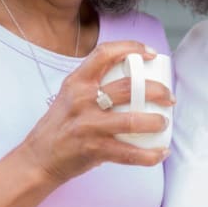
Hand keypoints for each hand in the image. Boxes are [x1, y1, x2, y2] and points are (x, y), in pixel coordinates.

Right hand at [18, 40, 173, 183]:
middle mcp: (82, 100)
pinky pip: (129, 153)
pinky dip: (149, 155)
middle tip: (168, 97)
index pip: (105, 53)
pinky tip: (160, 153)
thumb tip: (134, 79)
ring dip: (155, 121)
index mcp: (77, 81)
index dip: (131, 48)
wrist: (39, 158)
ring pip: (132, 119)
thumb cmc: (60, 126)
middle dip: (156, 90)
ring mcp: (88, 125)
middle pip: (127, 86)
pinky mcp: (94, 149)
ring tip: (163, 122)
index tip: (151, 54)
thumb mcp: (71, 95)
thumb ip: (95, 84)